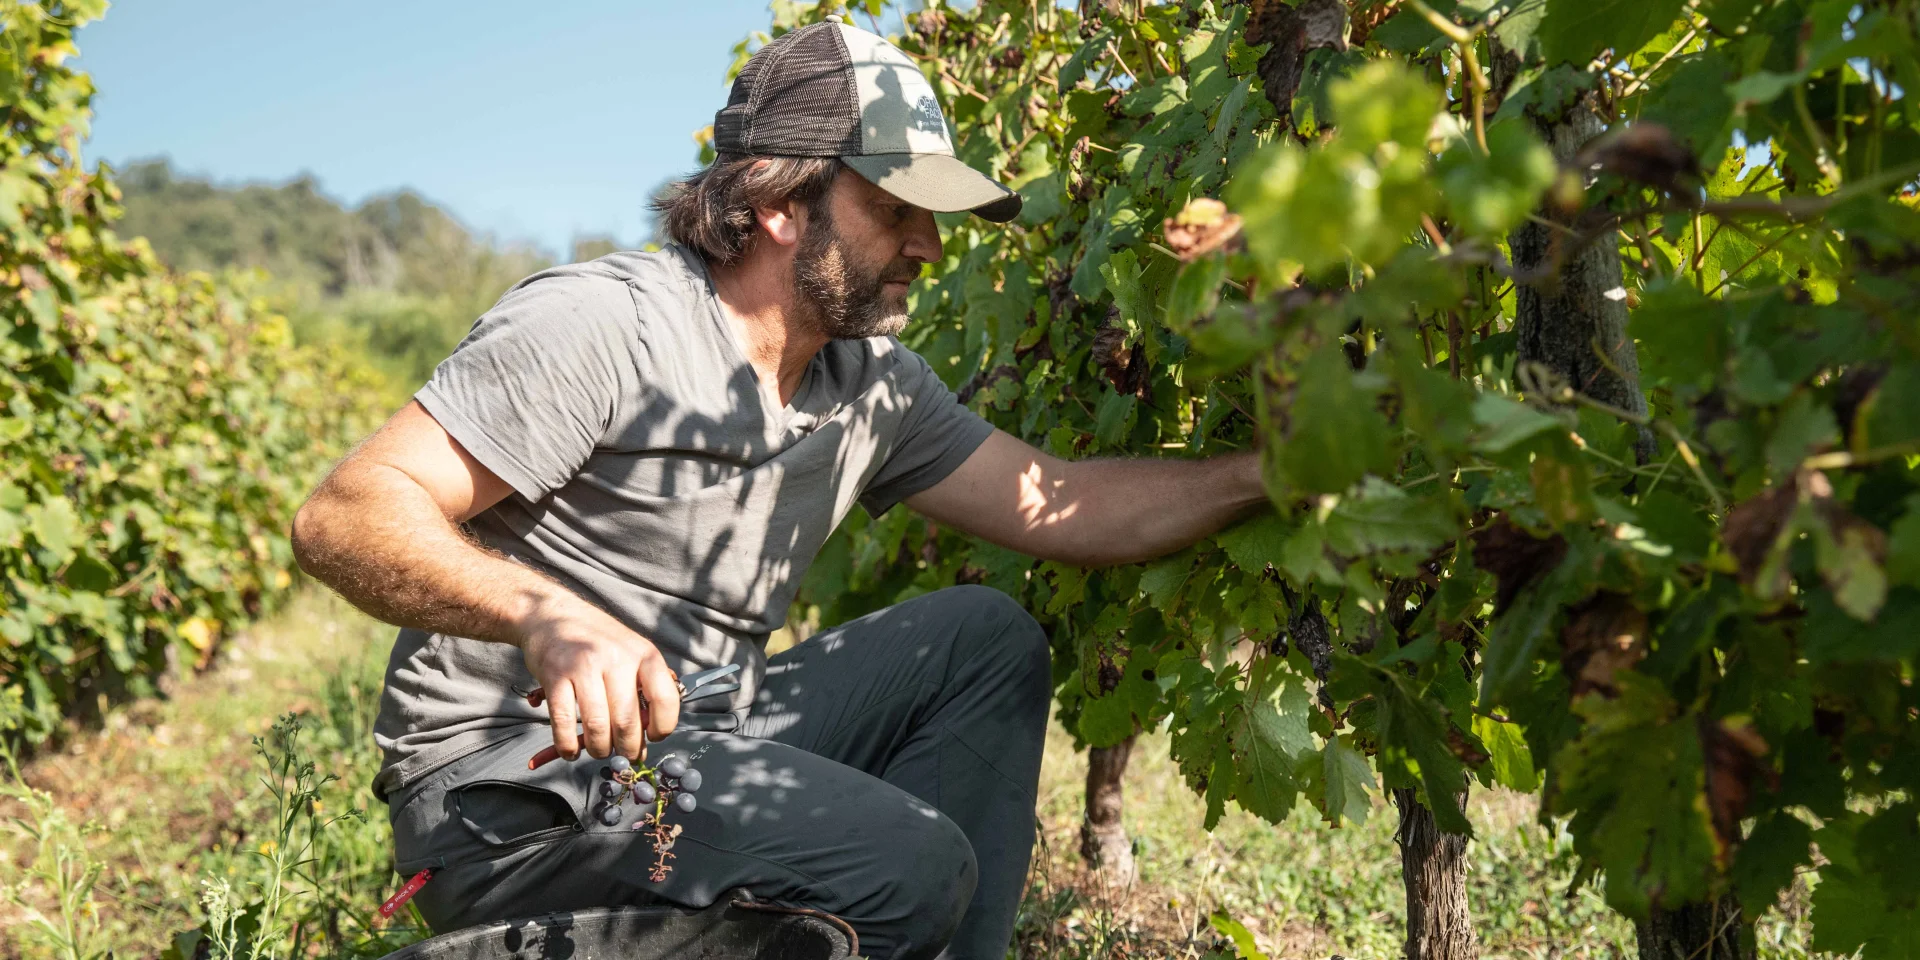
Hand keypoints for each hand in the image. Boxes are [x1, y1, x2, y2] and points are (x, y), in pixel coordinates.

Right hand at [514, 590, 679, 763]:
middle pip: (628, 721)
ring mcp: (584, 666)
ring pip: (597, 727)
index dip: (663, 727)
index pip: (665, 699)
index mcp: (644, 654)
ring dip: (599, 749)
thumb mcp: (632, 653)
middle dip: (627, 748)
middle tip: (623, 753)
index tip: (653, 737)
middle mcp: (617, 658)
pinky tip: (571, 749)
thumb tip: (649, 734)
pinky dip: (568, 746)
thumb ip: (644, 687)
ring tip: (598, 749)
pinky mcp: (555, 676)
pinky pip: (564, 723)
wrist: (554, 614)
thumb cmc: (598, 640)